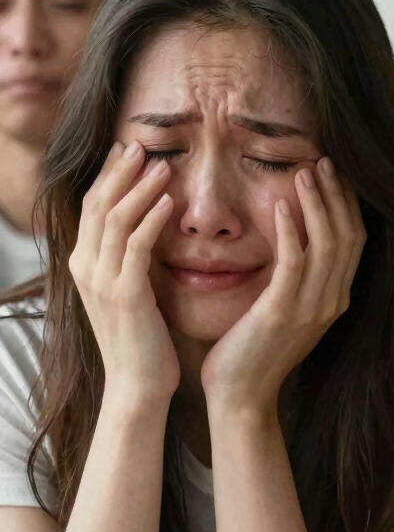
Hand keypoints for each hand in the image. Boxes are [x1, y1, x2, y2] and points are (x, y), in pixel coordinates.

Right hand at [69, 140, 178, 401]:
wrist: (138, 386)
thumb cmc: (143, 341)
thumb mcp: (132, 293)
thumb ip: (134, 261)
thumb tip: (152, 228)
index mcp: (85, 265)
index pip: (93, 207)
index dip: (110, 176)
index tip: (130, 150)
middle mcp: (86, 268)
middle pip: (98, 204)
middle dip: (119, 172)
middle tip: (141, 144)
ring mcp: (102, 281)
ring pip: (115, 219)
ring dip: (139, 188)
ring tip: (162, 164)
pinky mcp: (126, 294)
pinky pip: (137, 247)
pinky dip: (151, 220)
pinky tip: (170, 201)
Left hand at [200, 157, 364, 409]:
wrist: (240, 397)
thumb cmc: (253, 352)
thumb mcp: (285, 311)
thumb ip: (297, 280)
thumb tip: (295, 244)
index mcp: (336, 300)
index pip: (354, 241)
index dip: (347, 204)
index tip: (334, 173)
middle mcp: (333, 302)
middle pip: (349, 236)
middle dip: (338, 195)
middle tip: (324, 160)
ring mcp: (312, 308)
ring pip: (328, 244)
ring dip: (317, 203)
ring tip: (305, 171)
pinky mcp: (284, 312)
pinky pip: (295, 262)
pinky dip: (292, 230)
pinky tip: (281, 204)